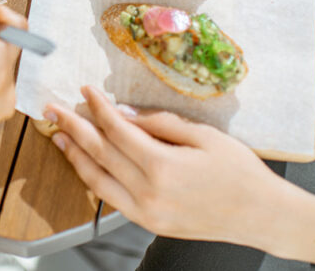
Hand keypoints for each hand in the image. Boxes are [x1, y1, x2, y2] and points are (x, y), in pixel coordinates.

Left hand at [45, 86, 314, 262]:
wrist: (261, 216)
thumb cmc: (240, 171)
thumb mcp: (203, 136)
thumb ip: (158, 123)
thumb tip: (122, 113)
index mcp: (162, 166)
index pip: (117, 130)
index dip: (97, 108)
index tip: (84, 90)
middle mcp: (148, 193)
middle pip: (100, 154)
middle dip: (73, 128)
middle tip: (53, 109)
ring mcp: (147, 213)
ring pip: (97, 181)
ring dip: (75, 156)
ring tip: (59, 136)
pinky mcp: (149, 224)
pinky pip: (112, 199)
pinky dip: (94, 179)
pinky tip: (85, 164)